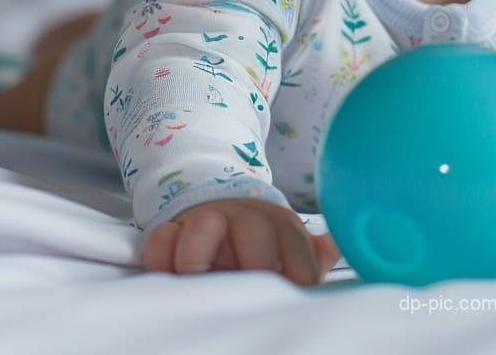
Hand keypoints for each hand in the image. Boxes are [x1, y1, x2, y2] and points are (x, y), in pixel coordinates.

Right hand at [142, 198, 340, 286]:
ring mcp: (205, 222)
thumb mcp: (288, 243)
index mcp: (278, 224)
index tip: (300, 291)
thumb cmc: (259, 237)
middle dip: (254, 265)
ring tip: (200, 285)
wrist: (217, 202)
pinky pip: (160, 239)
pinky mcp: (171, 230)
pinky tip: (168, 279)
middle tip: (252, 293)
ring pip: (201, 228)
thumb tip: (335, 249)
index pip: (295, 246)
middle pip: (253, 233)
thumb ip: (312, 253)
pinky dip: (161, 258)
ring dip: (199, 259)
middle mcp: (243, 218)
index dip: (299, 270)